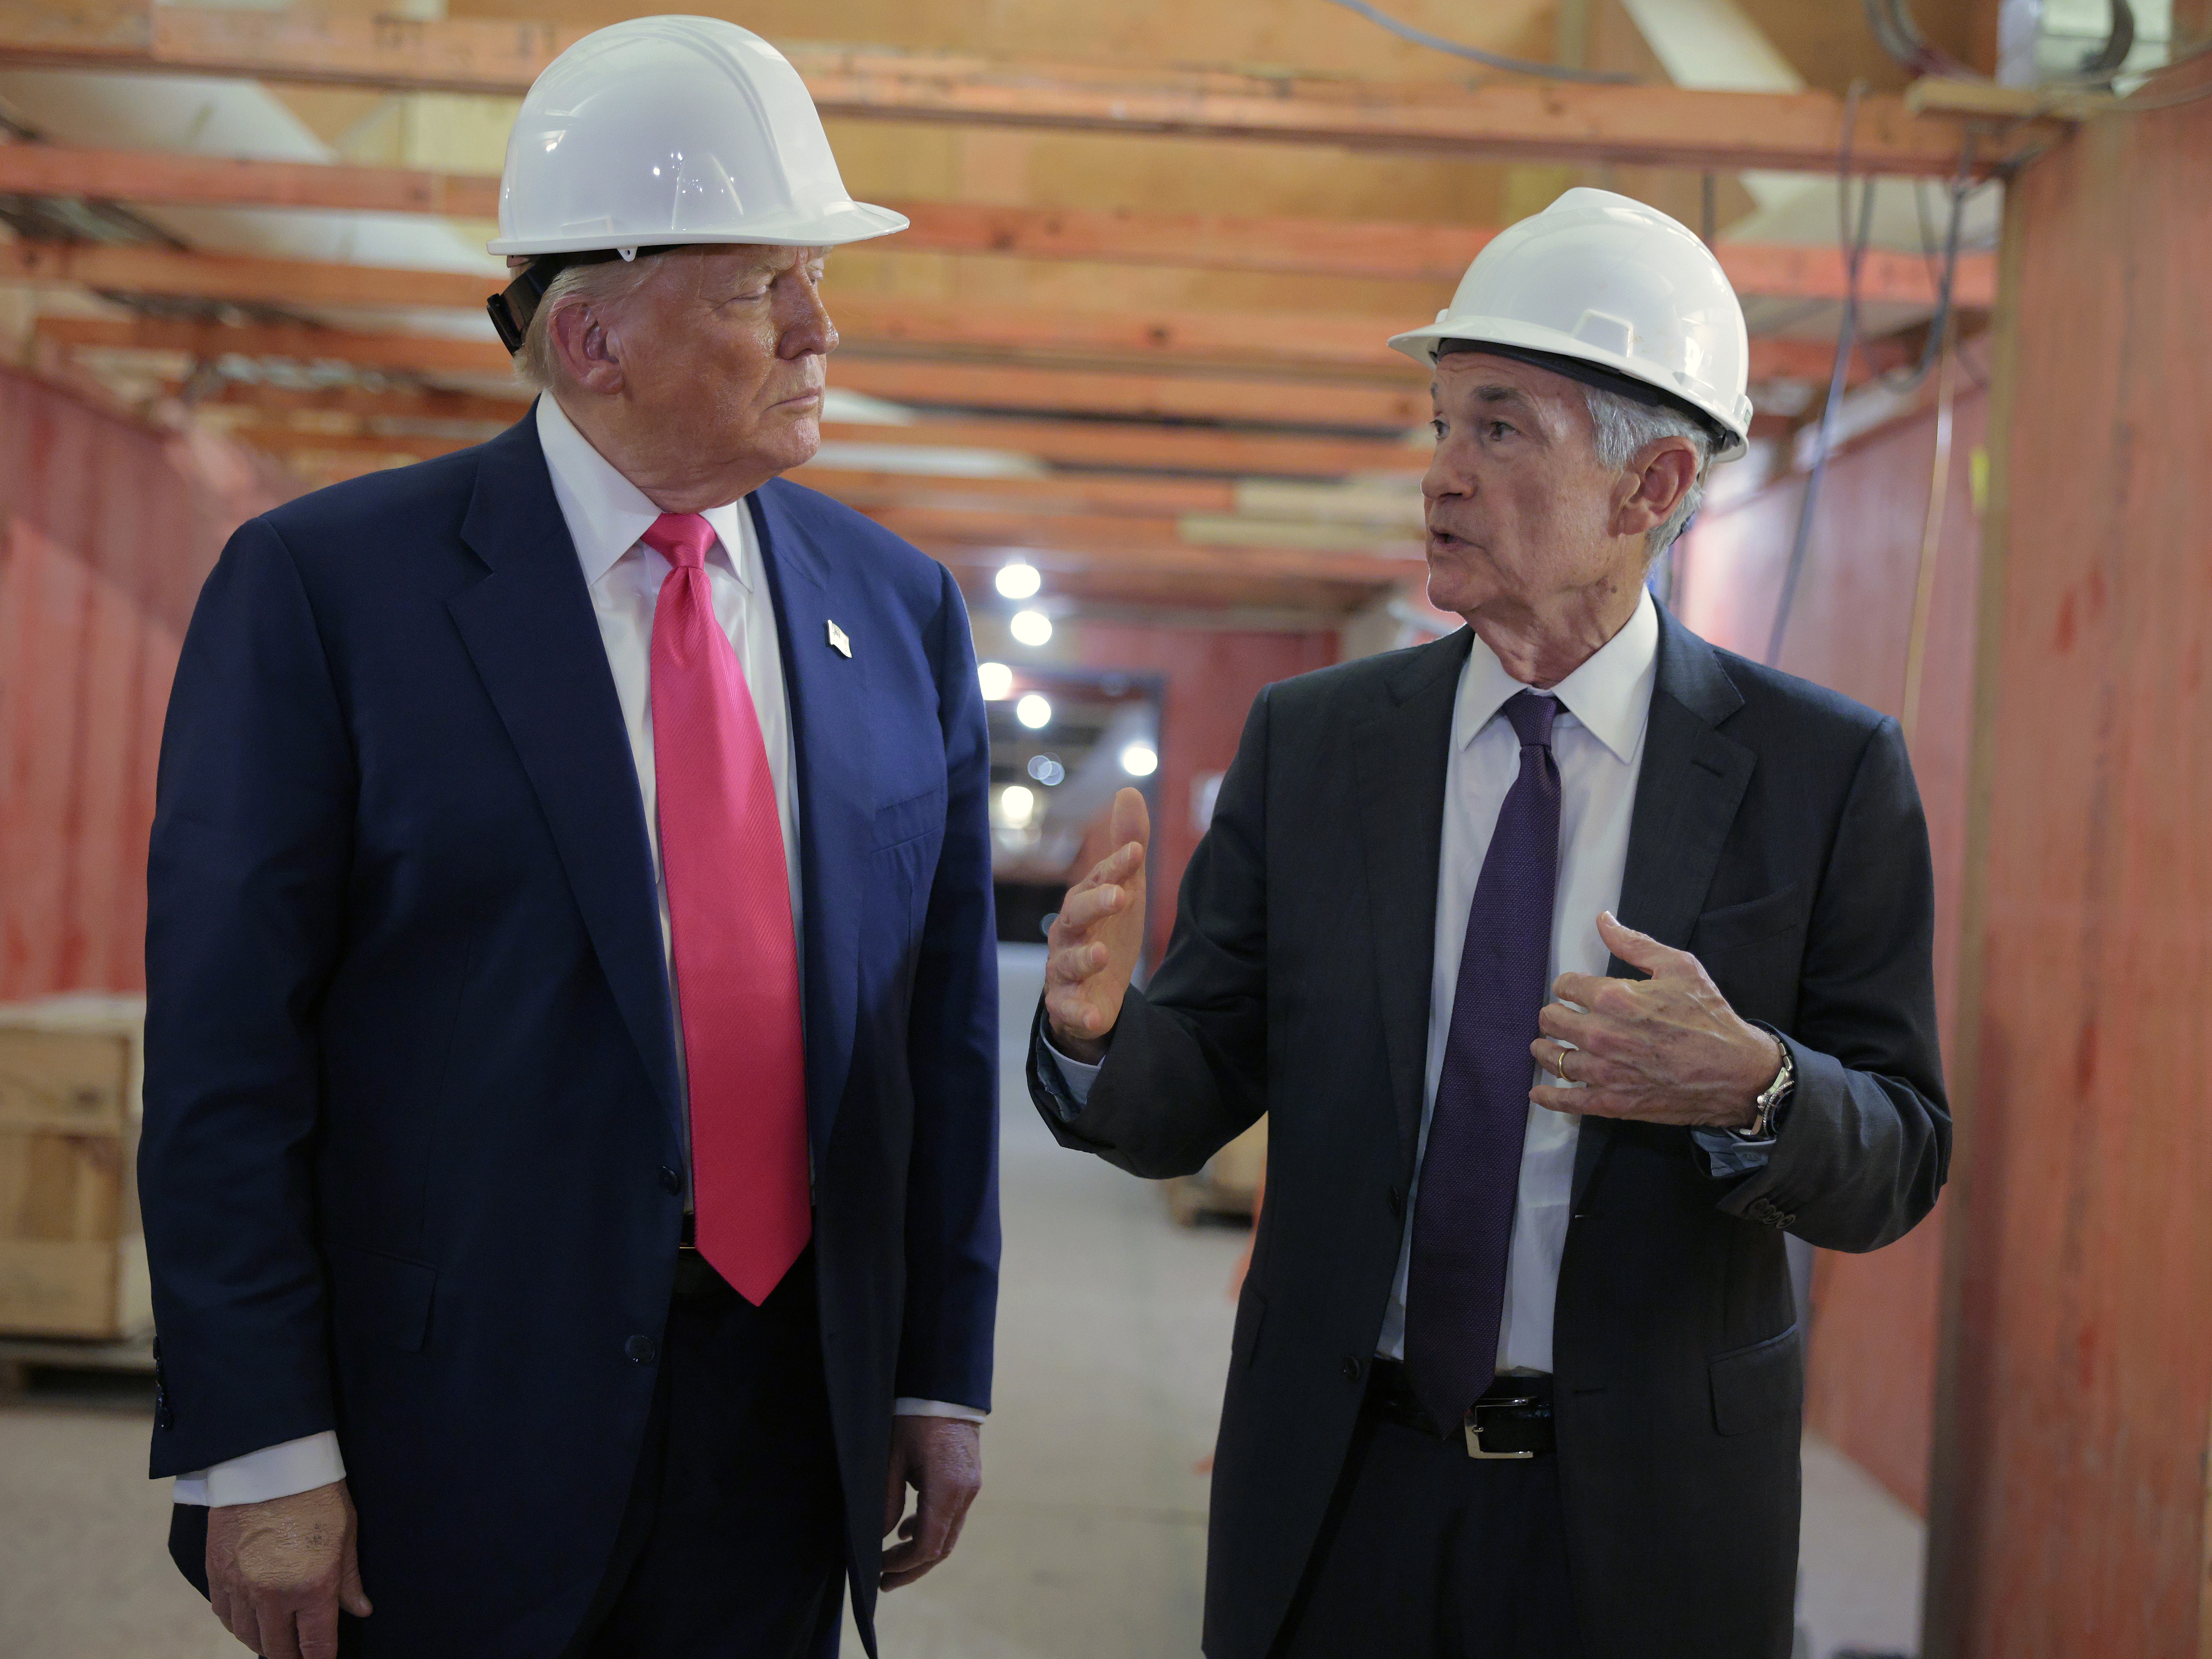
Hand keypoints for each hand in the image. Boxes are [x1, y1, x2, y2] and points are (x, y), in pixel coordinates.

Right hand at [205, 1479, 370, 1658]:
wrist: (269, 1462)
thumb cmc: (316, 1494)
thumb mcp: (346, 1535)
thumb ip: (349, 1579)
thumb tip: (360, 1610)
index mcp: (312, 1588)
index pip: (316, 1646)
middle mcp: (273, 1595)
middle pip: (277, 1649)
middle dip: (291, 1657)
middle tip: (300, 1655)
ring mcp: (241, 1587)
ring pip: (248, 1636)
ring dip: (263, 1641)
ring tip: (277, 1639)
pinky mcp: (216, 1574)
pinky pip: (224, 1615)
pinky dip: (237, 1622)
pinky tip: (249, 1619)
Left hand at [880, 1415, 981, 1589]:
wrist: (944, 1387)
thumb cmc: (914, 1418)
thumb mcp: (891, 1459)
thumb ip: (886, 1501)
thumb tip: (879, 1537)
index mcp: (947, 1490)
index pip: (929, 1546)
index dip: (904, 1564)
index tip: (879, 1569)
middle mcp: (965, 1493)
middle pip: (943, 1547)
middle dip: (913, 1569)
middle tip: (885, 1582)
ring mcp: (970, 1487)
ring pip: (949, 1533)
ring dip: (922, 1551)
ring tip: (892, 1561)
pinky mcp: (968, 1479)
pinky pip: (951, 1515)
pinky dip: (931, 1528)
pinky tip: (908, 1529)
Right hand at [1043, 788, 1150, 1063]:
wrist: (1095, 992)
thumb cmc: (1105, 931)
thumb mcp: (1122, 889)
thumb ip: (1126, 846)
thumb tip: (1128, 789)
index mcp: (1082, 904)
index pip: (1096, 880)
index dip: (1114, 867)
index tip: (1136, 852)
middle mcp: (1067, 934)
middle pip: (1074, 916)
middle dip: (1094, 905)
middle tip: (1120, 897)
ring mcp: (1064, 970)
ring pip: (1066, 962)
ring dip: (1083, 958)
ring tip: (1102, 955)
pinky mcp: (1067, 1006)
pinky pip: (1068, 1010)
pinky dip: (1078, 1012)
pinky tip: (1094, 1016)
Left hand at [1529, 913, 1783, 1129]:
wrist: (1737, 1072)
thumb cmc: (1709, 1017)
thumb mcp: (1679, 967)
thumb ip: (1634, 943)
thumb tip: (1602, 920)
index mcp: (1614, 998)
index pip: (1565, 986)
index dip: (1567, 985)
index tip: (1573, 990)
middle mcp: (1601, 1035)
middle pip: (1551, 1021)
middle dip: (1553, 1015)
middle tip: (1558, 1017)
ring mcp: (1605, 1072)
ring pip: (1554, 1059)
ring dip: (1545, 1050)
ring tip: (1544, 1047)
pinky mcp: (1613, 1102)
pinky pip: (1569, 1101)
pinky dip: (1549, 1097)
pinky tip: (1538, 1093)